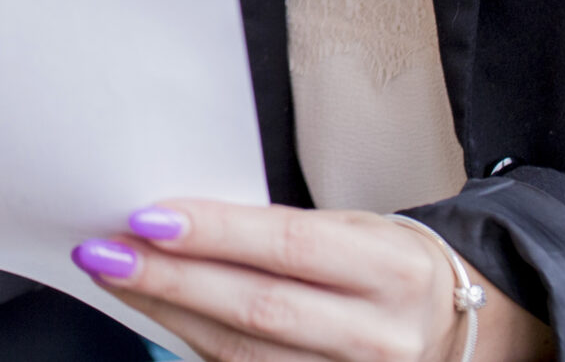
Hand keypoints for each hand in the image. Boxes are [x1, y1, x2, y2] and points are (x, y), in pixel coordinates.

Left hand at [71, 200, 555, 361]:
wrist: (460, 329)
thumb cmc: (389, 267)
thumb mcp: (358, 230)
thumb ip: (282, 233)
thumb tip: (180, 220)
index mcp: (390, 267)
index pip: (287, 245)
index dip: (213, 232)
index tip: (145, 217)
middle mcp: (379, 332)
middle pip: (256, 307)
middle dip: (170, 279)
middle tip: (104, 251)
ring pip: (243, 354)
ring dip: (169, 314)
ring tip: (118, 278)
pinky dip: (197, 347)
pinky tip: (162, 319)